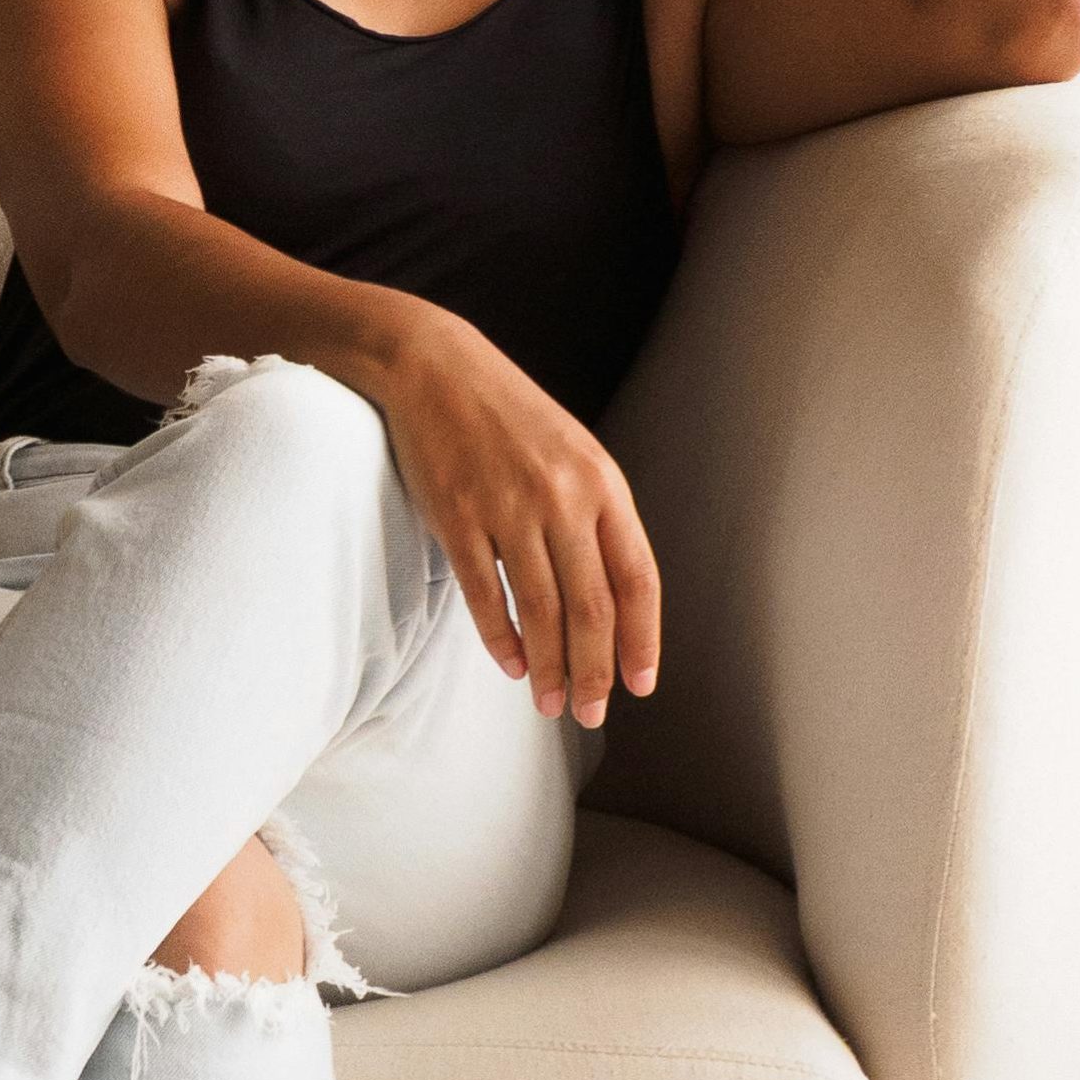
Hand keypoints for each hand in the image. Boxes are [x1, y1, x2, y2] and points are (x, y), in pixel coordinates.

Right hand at [372, 307, 659, 728]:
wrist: (436, 366)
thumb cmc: (512, 418)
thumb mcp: (574, 454)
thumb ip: (597, 519)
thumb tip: (613, 603)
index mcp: (603, 484)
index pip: (637, 579)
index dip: (642, 639)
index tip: (640, 684)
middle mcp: (562, 498)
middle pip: (591, 608)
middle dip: (594, 673)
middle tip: (589, 713)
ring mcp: (508, 507)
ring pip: (539, 611)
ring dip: (548, 668)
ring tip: (550, 703)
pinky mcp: (457, 516)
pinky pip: (484, 595)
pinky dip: (500, 639)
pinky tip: (511, 664)